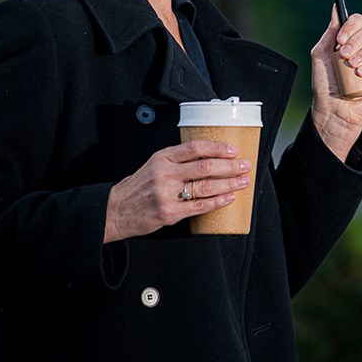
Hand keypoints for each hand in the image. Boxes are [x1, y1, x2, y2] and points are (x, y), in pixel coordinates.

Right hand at [103, 140, 250, 241]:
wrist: (117, 209)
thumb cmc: (138, 186)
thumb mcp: (154, 164)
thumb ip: (177, 160)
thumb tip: (208, 156)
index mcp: (162, 158)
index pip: (195, 148)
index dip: (217, 148)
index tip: (232, 149)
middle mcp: (165, 173)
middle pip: (205, 166)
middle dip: (229, 166)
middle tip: (244, 166)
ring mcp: (167, 194)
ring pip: (205, 186)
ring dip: (228, 184)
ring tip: (241, 181)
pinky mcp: (170, 213)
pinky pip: (199, 206)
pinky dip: (217, 202)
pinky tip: (228, 198)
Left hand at [310, 8, 361, 161]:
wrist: (330, 109)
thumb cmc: (325, 83)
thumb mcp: (321, 54)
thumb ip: (330, 32)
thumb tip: (336, 8)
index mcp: (354, 41)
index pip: (359, 22)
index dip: (351, 26)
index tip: (339, 38)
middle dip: (356, 40)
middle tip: (342, 53)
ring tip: (351, 65)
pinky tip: (360, 74)